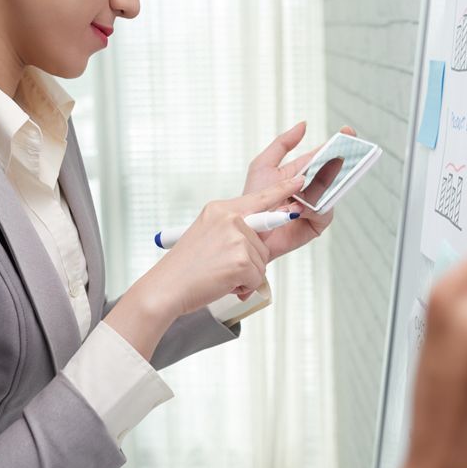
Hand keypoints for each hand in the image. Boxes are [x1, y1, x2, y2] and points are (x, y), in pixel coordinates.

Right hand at [136, 175, 302, 315]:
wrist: (166, 287)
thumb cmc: (185, 267)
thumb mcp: (207, 235)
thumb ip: (233, 230)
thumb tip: (257, 240)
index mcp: (221, 209)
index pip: (260, 197)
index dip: (283, 190)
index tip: (301, 180)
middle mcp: (230, 219)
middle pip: (262, 242)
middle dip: (249, 261)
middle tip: (221, 267)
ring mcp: (237, 238)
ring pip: (261, 262)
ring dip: (245, 275)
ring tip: (219, 275)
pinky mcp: (241, 260)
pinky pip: (257, 278)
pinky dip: (244, 287)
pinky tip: (223, 283)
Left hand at [242, 122, 356, 261]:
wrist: (249, 231)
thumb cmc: (253, 200)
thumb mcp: (263, 165)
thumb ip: (283, 143)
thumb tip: (304, 125)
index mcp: (301, 172)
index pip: (322, 155)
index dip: (336, 143)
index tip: (348, 131)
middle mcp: (311, 189)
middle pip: (333, 171)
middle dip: (344, 158)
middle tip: (354, 147)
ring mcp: (316, 206)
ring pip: (331, 190)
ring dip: (328, 182)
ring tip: (328, 170)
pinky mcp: (317, 224)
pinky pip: (324, 211)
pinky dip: (313, 208)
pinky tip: (298, 208)